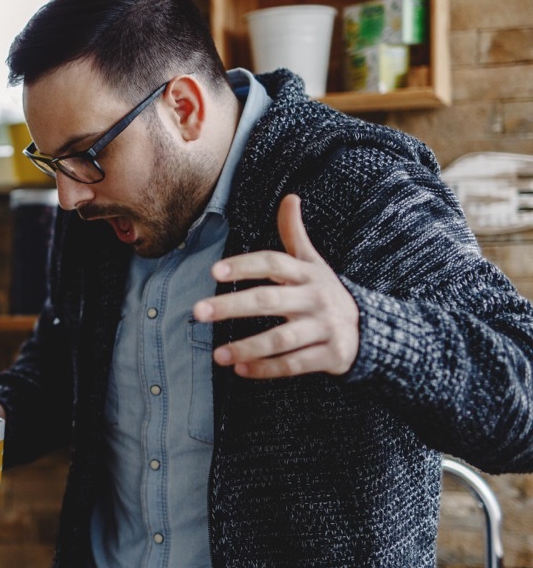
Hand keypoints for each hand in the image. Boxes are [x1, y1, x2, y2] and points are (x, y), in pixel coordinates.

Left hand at [192, 194, 359, 378]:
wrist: (370, 330)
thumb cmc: (325, 292)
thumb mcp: (314, 263)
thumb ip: (295, 234)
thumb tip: (290, 197)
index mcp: (307, 274)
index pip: (273, 263)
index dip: (245, 265)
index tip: (214, 271)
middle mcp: (316, 298)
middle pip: (269, 300)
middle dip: (232, 306)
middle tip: (197, 311)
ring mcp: (325, 328)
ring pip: (281, 339)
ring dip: (247, 347)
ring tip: (217, 355)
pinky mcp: (331, 356)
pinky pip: (295, 364)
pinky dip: (267, 369)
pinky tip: (241, 371)